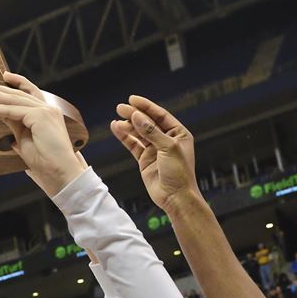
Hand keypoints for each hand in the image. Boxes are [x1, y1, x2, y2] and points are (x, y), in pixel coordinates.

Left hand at [0, 72, 82, 195]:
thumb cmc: (45, 161)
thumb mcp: (24, 138)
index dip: (16, 82)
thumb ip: (14, 123)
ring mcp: (45, 111)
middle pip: (17, 93)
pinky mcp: (40, 116)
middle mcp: (48, 108)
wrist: (60, 172)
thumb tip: (0, 113)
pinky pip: (12, 110)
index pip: (29, 92)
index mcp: (47, 113)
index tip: (3, 76)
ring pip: (13, 99)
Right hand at [111, 96, 198, 212]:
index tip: (132, 99)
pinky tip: (116, 129)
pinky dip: (125, 137)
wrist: (176, 198)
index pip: (160, 115)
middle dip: (134, 115)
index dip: (146, 106)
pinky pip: (133, 145)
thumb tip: (136, 116)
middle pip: (148, 122)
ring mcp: (155, 150)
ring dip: (128, 126)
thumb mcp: (168, 148)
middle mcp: (167, 140)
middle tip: (120, 108)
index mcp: (178, 134)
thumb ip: (151, 131)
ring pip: (139, 133)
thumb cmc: (179, 174)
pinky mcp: (145, 160)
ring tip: (116, 120)